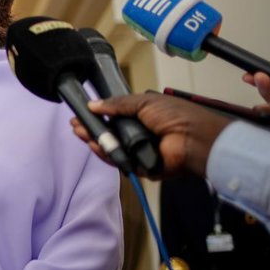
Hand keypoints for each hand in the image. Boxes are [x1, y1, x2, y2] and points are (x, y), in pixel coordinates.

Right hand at [71, 93, 230, 178]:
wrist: (194, 139)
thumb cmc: (175, 116)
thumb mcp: (144, 102)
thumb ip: (117, 104)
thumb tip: (92, 105)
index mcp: (141, 118)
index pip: (113, 119)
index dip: (97, 117)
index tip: (81, 114)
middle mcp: (139, 135)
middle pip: (109, 135)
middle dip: (91, 130)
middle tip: (75, 126)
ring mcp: (139, 152)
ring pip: (111, 149)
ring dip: (95, 141)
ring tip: (81, 133)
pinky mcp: (140, 167)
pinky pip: (119, 162)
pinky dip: (106, 155)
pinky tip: (95, 146)